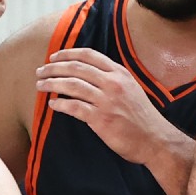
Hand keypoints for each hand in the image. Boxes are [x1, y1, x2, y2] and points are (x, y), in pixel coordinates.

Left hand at [36, 48, 181, 167]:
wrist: (155, 140)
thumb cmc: (142, 117)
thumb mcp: (131, 89)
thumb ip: (112, 80)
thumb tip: (87, 75)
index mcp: (120, 74)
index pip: (89, 56)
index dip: (68, 54)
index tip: (54, 57)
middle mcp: (113, 83)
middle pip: (76, 68)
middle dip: (54, 68)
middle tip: (40, 71)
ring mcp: (107, 101)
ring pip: (72, 85)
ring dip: (51, 83)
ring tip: (40, 85)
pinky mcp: (101, 119)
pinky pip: (74, 107)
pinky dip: (60, 104)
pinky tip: (52, 104)